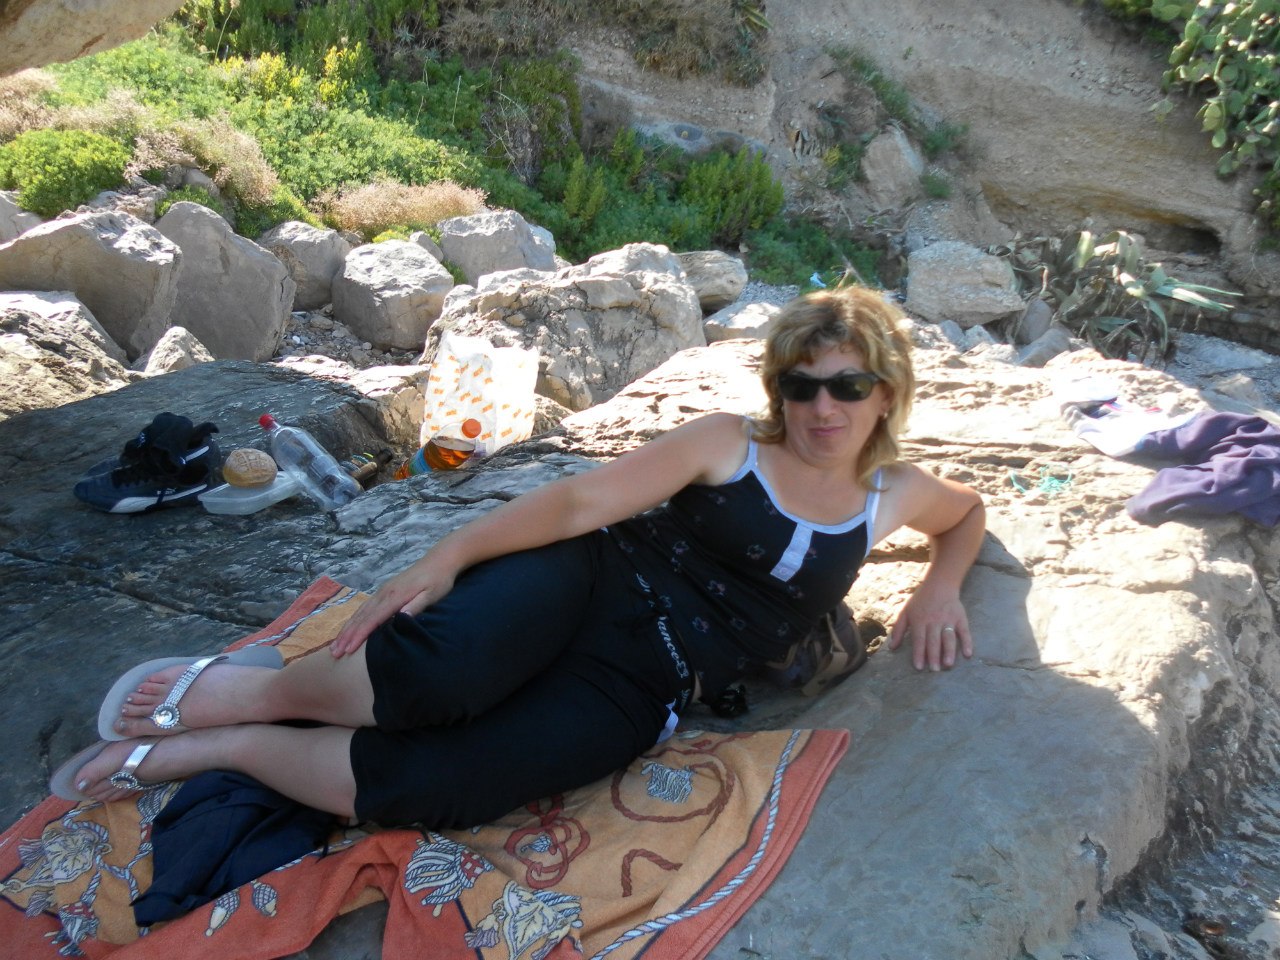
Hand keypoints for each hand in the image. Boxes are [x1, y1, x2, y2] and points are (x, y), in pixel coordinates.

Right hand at [329, 562, 455, 657]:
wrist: (439, 561)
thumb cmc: (438, 581)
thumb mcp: (432, 595)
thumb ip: (416, 606)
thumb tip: (401, 618)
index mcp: (395, 596)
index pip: (373, 619)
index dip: (359, 635)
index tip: (348, 650)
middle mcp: (384, 593)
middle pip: (361, 617)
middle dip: (346, 635)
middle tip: (334, 653)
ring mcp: (382, 591)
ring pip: (360, 612)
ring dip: (346, 629)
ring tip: (335, 645)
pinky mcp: (384, 591)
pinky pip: (364, 607)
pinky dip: (354, 619)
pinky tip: (349, 628)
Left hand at [888, 582, 972, 671]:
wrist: (939, 584)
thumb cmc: (920, 601)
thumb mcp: (905, 612)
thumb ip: (899, 630)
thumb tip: (892, 647)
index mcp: (920, 620)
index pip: (919, 639)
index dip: (919, 653)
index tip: (919, 667)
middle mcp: (934, 621)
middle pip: (934, 641)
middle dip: (933, 656)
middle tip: (934, 670)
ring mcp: (948, 619)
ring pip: (948, 638)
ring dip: (949, 651)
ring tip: (948, 665)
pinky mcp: (960, 618)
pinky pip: (964, 631)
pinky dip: (967, 642)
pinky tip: (968, 654)